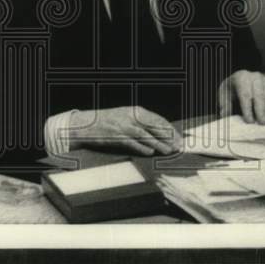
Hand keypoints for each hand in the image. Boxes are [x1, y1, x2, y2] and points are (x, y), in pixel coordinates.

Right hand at [68, 106, 182, 155]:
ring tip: (168, 151)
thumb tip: (159, 132)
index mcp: (134, 110)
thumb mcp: (125, 117)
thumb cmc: (107, 122)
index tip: (178, 136)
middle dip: (168, 137)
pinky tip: (150, 153)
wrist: (86, 125)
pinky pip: (132, 143)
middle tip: (179, 145)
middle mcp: (131, 117)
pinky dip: (142, 148)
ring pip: (146, 135)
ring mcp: (123, 127)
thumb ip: (140, 123)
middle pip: (154, 127)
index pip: (157, 119)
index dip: (169, 128)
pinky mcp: (116, 137)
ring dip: (159, 144)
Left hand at [218, 70, 264, 123]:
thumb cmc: (231, 89)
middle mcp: (255, 77)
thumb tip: (224, 116)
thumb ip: (224, 105)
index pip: (245, 94)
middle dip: (261, 111)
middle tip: (263, 124)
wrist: (239, 79)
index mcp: (241, 77)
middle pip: (259, 95)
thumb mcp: (223, 95)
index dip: (247, 108)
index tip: (249, 121)